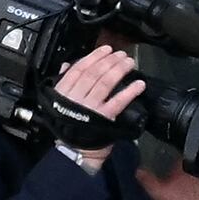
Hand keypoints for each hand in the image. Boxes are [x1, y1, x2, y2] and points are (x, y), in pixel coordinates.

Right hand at [50, 46, 144, 171]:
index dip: (94, 56)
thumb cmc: (68, 124)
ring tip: (130, 63)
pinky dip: (129, 91)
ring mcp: (90, 107)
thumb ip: (64, 82)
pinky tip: (139, 84)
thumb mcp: (59, 101)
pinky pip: (118, 101)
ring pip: (106, 83)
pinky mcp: (104, 118)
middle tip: (122, 55)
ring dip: (120, 70)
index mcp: (64, 91)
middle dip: (110, 61)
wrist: (74, 150)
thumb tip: (68, 65)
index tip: (106, 49)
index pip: (79, 68)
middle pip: (95, 73)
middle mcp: (76, 97)